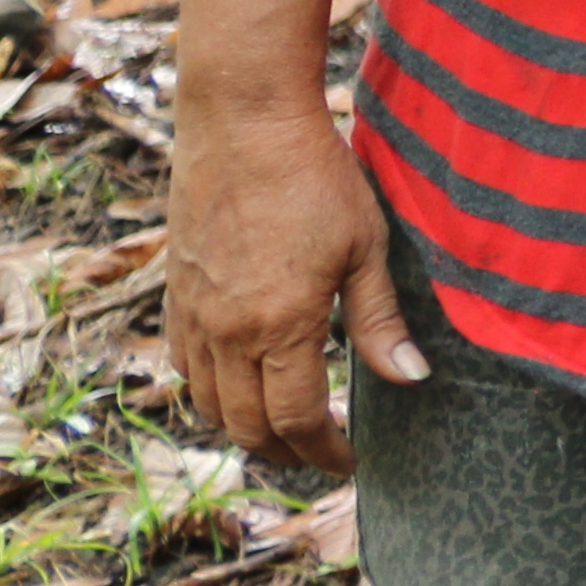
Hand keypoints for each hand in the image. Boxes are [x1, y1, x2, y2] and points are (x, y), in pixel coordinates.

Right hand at [164, 89, 422, 471]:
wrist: (244, 124)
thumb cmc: (316, 177)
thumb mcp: (366, 246)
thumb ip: (380, 320)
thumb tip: (410, 378)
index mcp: (279, 325)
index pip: (296, 418)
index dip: (324, 450)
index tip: (350, 461)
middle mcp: (226, 332)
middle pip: (246, 426)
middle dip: (284, 451)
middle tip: (319, 453)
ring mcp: (193, 316)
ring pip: (207, 404)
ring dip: (243, 428)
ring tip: (282, 429)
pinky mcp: (175, 295)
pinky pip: (184, 367)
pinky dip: (209, 392)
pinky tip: (237, 384)